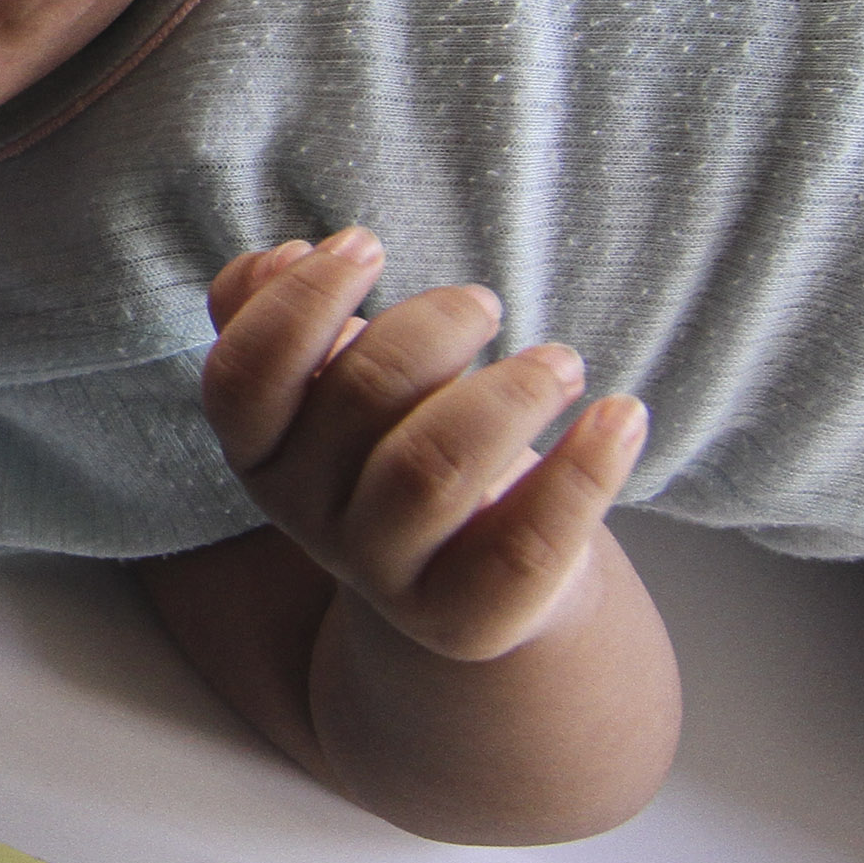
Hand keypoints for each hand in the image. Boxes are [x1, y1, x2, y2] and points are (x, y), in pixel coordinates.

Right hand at [200, 228, 645, 662]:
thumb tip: (276, 258)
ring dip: (510, 392)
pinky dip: (583, 470)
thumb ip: (279, 321)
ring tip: (562, 363)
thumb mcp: (334, 389)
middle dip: (432, 326)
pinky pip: (524, 546)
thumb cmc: (402, 449)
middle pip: (356, 400)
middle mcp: (308, 516)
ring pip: (433, 470)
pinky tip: (620, 416)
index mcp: (263, 453)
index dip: (299, 301)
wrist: (468, 586)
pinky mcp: (467, 617)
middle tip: (485, 304)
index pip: (243, 378)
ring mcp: (383, 575)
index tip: (367, 245)